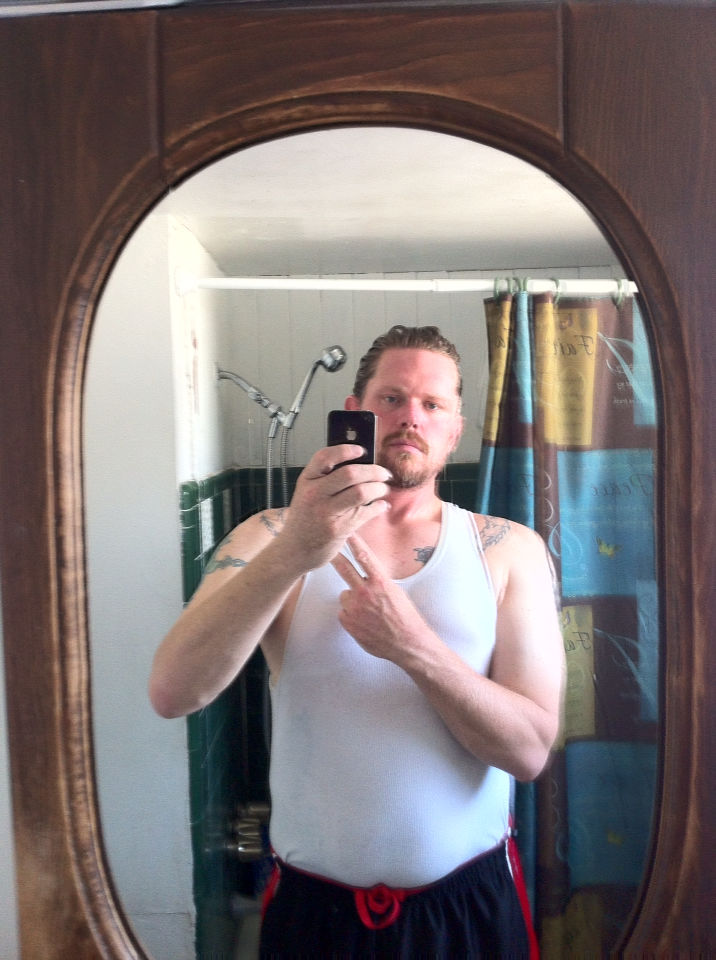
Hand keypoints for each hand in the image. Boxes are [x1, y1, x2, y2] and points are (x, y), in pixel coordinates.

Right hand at [280, 446, 391, 571]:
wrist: (294, 550)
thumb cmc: (303, 521)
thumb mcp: (306, 494)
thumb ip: (326, 480)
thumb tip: (360, 466)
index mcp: (306, 480)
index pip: (325, 457)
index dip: (346, 450)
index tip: (361, 450)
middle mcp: (314, 494)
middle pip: (350, 474)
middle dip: (373, 471)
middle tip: (384, 473)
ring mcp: (326, 512)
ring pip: (361, 492)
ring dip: (379, 489)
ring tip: (383, 489)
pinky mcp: (338, 528)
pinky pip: (366, 513)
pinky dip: (379, 507)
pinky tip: (382, 506)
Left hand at [331, 534, 431, 662]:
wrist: (407, 642)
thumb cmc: (405, 618)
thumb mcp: (396, 592)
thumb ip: (377, 582)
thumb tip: (365, 575)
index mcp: (380, 582)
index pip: (364, 556)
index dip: (354, 542)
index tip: (347, 532)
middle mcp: (366, 592)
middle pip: (344, 569)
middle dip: (335, 558)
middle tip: (329, 551)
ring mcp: (355, 608)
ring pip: (345, 595)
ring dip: (351, 599)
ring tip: (368, 611)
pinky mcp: (348, 622)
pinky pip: (343, 612)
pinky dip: (350, 615)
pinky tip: (364, 621)